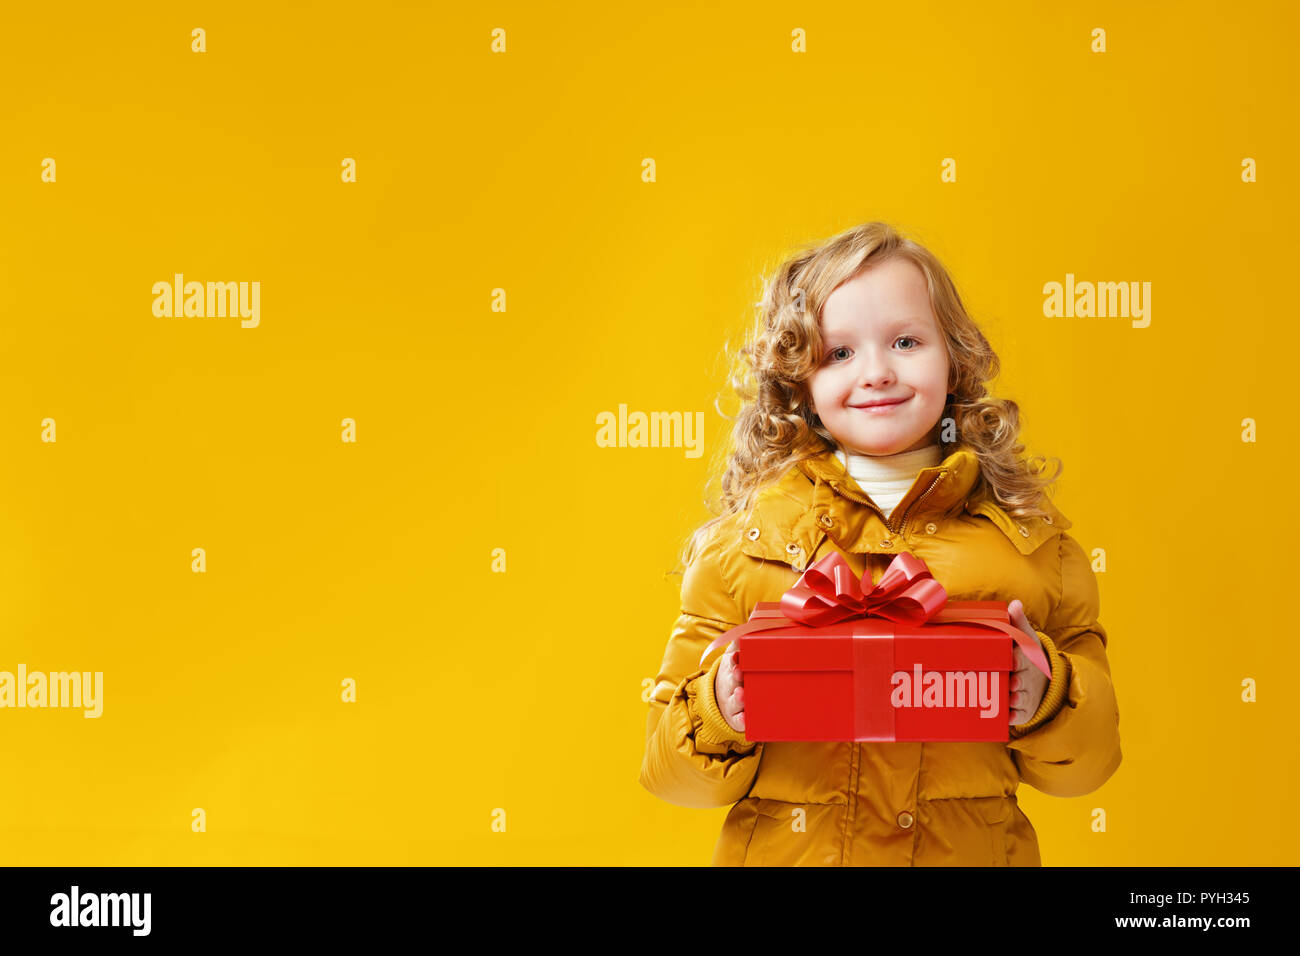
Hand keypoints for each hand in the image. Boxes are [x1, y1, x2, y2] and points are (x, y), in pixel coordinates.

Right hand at [714, 642, 746, 734]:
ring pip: (734, 702)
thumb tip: (752, 622)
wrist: (722, 701)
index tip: (736, 656)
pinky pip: (739, 721)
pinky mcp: (737, 720)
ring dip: (738, 698)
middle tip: (739, 670)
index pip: (730, 663)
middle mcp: (730, 687)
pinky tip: (745, 720)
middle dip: (735, 676)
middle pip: (731, 682)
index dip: (733, 660)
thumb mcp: (734, 657)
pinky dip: (742, 721)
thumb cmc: (735, 675)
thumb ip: (740, 643)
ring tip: (741, 694)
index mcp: (730, 670)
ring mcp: (732, 704)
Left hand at [1007, 600, 1048, 726]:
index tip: (1014, 659)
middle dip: (1017, 682)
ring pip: (1019, 699)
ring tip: (1008, 700)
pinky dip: (1011, 718)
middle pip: (1021, 681)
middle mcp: (1026, 679)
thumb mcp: (1026, 639)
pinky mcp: (1022, 711)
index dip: (1019, 660)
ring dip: (1014, 700)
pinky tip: (1004, 718)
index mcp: (1027, 660)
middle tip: (1011, 682)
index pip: (1024, 659)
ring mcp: (1025, 696)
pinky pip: (1016, 716)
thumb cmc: (1027, 658)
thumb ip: (1018, 622)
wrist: (1041, 683)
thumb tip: (1014, 604)